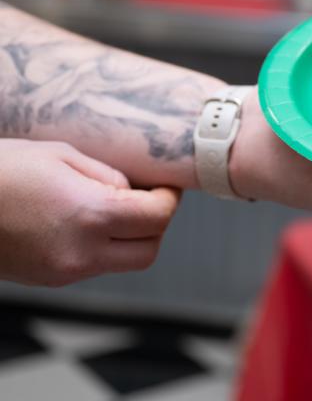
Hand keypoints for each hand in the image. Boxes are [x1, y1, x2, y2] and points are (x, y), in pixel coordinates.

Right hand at [0, 139, 179, 286]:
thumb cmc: (1, 170)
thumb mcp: (61, 155)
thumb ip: (107, 176)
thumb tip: (133, 192)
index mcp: (90, 216)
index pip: (157, 217)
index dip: (169, 199)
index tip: (166, 186)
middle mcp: (82, 253)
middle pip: (150, 250)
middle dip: (157, 224)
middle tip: (148, 198)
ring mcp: (65, 272)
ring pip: (125, 262)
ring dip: (133, 238)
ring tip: (117, 207)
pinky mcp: (50, 280)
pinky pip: (96, 266)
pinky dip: (105, 246)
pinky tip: (88, 221)